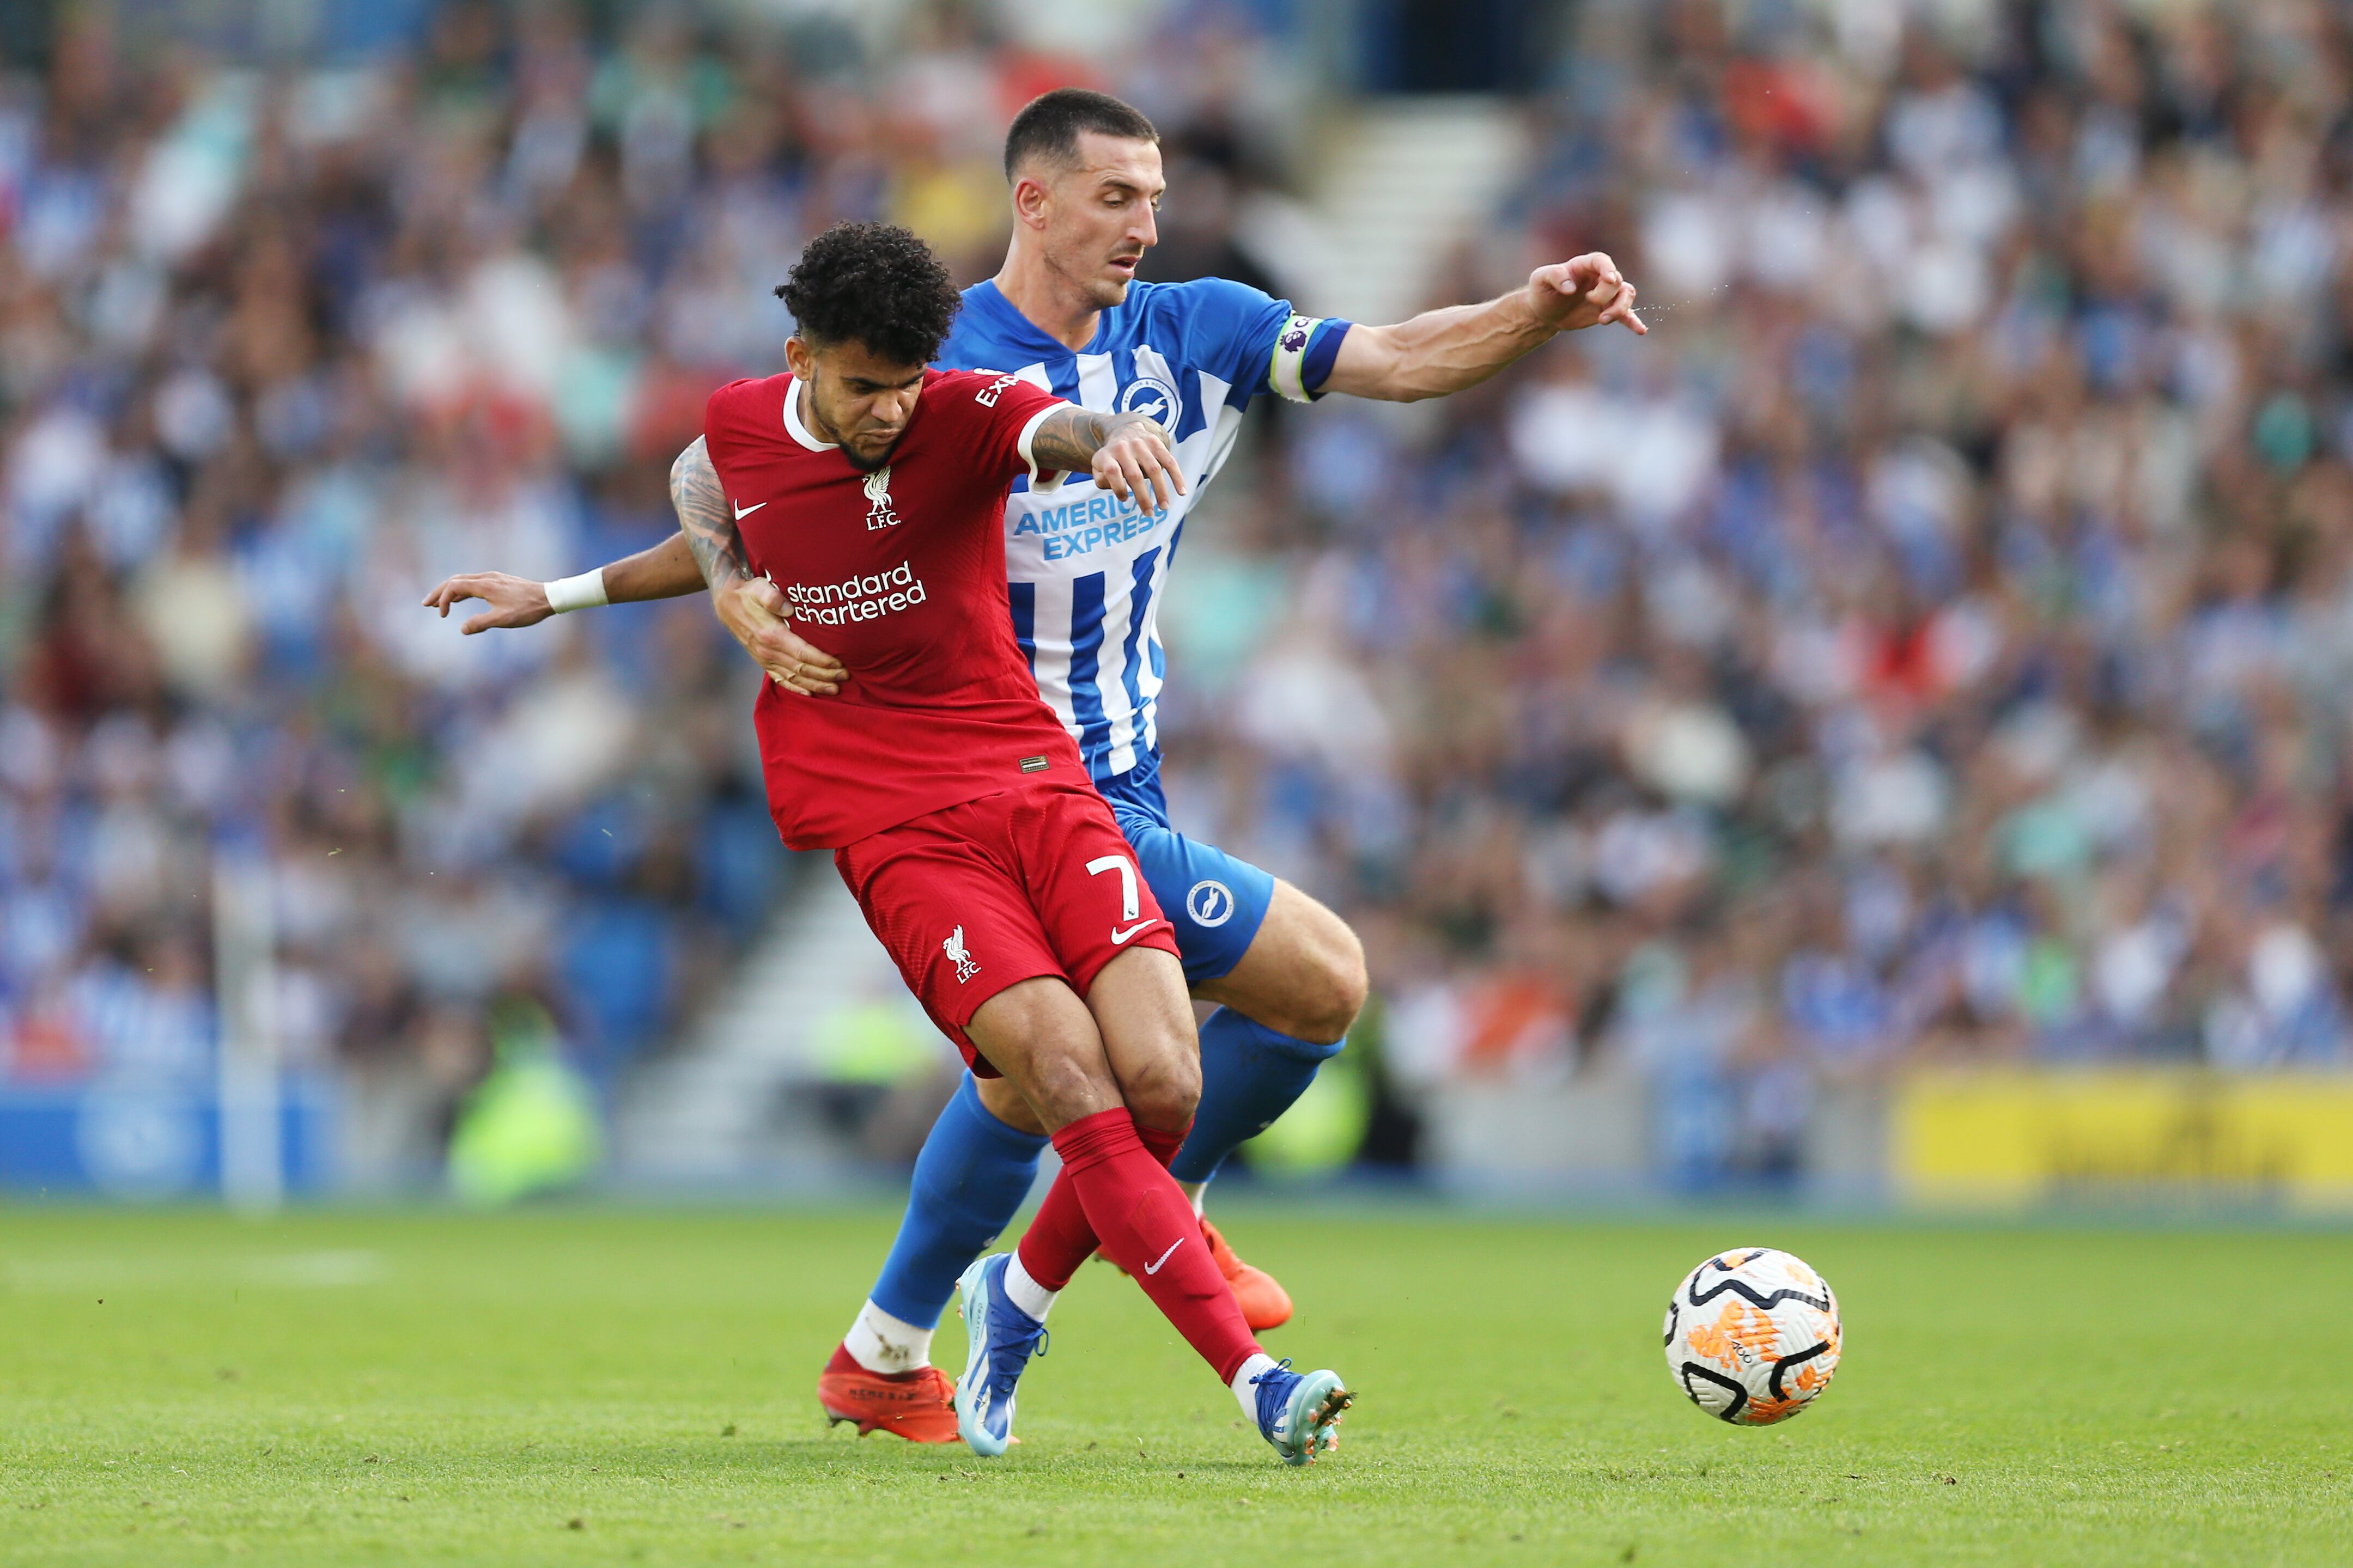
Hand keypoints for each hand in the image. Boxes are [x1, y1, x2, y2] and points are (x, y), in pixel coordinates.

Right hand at [423, 572, 554, 633]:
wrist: (549, 597)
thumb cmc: (527, 609)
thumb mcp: (503, 620)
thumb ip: (481, 624)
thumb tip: (462, 629)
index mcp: (484, 585)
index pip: (454, 587)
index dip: (444, 600)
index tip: (443, 616)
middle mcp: (486, 577)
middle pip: (455, 581)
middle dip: (439, 592)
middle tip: (426, 604)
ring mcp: (493, 578)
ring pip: (464, 581)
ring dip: (450, 591)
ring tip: (439, 603)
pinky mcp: (499, 582)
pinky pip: (474, 583)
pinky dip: (463, 591)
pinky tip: (460, 599)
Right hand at [713, 576, 847, 695]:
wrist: (727, 604)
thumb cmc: (748, 594)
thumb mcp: (759, 588)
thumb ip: (773, 597)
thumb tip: (788, 607)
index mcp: (772, 635)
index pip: (803, 653)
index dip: (823, 661)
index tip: (840, 663)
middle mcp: (768, 652)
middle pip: (802, 669)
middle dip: (825, 675)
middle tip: (845, 677)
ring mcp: (765, 659)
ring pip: (793, 678)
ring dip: (815, 685)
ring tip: (835, 690)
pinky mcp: (763, 661)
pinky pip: (780, 680)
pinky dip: (796, 688)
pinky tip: (809, 693)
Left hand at [1091, 421, 1185, 513]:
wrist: (1123, 430)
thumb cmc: (1111, 457)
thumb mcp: (1099, 466)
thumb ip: (1102, 480)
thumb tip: (1121, 494)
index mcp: (1107, 455)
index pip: (1112, 471)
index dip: (1118, 487)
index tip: (1124, 499)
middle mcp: (1124, 448)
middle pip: (1134, 474)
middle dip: (1143, 497)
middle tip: (1149, 514)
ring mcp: (1141, 444)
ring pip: (1153, 469)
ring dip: (1160, 491)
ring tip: (1164, 507)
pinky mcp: (1156, 443)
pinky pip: (1169, 461)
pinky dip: (1177, 477)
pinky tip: (1182, 492)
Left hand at [1529, 252, 1644, 335]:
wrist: (1544, 312)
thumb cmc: (1542, 291)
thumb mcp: (1540, 279)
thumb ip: (1554, 276)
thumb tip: (1570, 287)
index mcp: (1584, 265)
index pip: (1602, 261)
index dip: (1608, 269)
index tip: (1609, 279)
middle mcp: (1599, 277)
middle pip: (1616, 281)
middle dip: (1606, 294)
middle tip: (1589, 301)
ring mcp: (1606, 294)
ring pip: (1626, 295)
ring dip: (1620, 308)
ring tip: (1603, 320)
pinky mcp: (1608, 310)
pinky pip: (1626, 314)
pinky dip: (1633, 322)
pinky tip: (1640, 330)